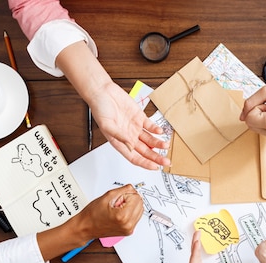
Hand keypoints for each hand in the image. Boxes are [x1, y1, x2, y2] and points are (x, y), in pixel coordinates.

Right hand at [37, 184, 143, 260]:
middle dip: (130, 200)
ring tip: (117, 209)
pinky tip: (119, 213)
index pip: (136, 198)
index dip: (126, 194)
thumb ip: (122, 190)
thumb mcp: (106, 197)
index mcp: (123, 216)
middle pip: (140, 204)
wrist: (85, 227)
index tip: (118, 198)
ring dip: (131, 206)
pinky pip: (136, 217)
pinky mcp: (129, 231)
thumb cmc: (92, 215)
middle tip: (117, 203)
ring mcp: (129, 229)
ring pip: (140, 210)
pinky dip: (130, 213)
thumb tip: (132, 188)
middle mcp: (128, 224)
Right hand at [55, 41, 169, 169]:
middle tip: (166, 162)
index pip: (134, 157)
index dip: (145, 163)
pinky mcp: (139, 117)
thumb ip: (120, 137)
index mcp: (119, 142)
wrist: (102, 91)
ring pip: (150, 140)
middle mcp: (129, 137)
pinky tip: (160, 132)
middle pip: (145, 151)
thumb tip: (130, 147)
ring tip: (166, 146)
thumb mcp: (107, 125)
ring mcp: (135, 128)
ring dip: (158, 144)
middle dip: (156, 158)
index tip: (155, 167)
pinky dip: (156, 130)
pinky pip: (150, 126)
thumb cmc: (99, 108)